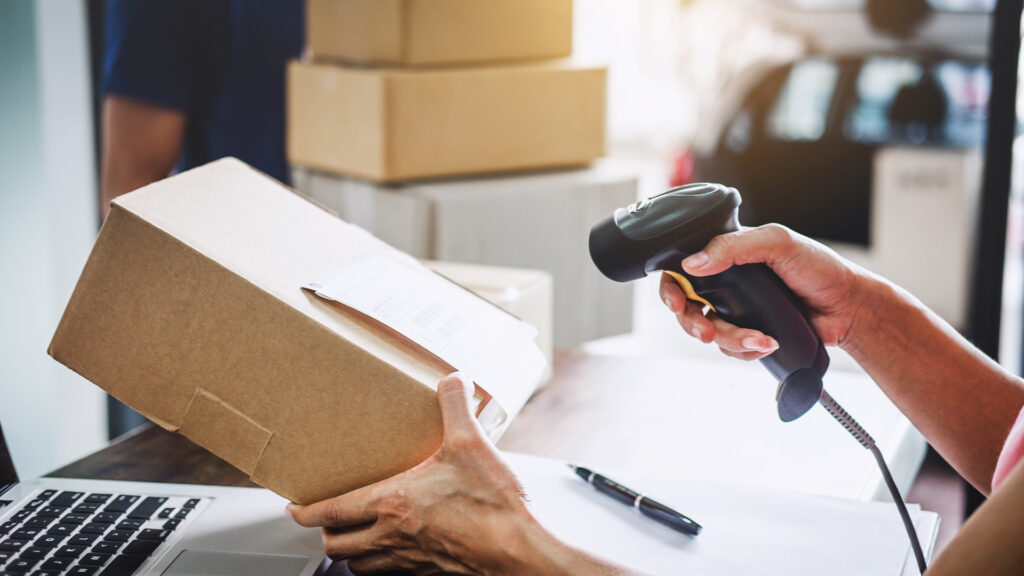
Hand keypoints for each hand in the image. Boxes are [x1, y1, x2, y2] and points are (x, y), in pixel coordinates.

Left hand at [286, 374, 548, 574]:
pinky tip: (399, 548)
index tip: (295, 507)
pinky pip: (394, 572)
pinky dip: (385, 563)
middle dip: (325, 533)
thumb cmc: (492, 506)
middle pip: (337, 545)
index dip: (306, 511)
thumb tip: (453, 380)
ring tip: (355, 537)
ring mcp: (411, 558)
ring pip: (361, 565)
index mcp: (393, 503)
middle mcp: (393, 535)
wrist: (517, 550)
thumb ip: (455, 406)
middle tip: (324, 521)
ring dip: (351, 553)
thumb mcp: (471, 444)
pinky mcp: (432, 571)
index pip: (332, 511)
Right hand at [659, 224, 866, 359]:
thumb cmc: (818, 268)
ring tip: (760, 340)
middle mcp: (727, 284)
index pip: (683, 269)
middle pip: (688, 307)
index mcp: (728, 255)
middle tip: (706, 333)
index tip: (677, 302)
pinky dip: (747, 350)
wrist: (848, 308)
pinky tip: (768, 343)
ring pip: (710, 332)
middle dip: (692, 323)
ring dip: (731, 340)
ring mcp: (738, 311)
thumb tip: (692, 264)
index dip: (671, 288)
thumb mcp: (777, 243)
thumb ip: (733, 247)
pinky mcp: (751, 334)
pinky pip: (731, 349)